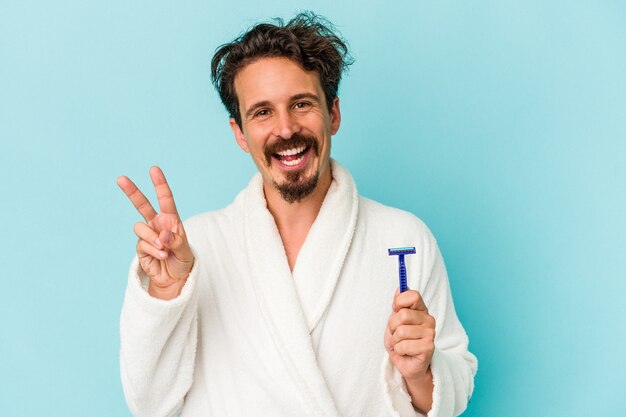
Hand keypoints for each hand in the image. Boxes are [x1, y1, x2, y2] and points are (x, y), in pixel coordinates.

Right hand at [117, 166, 193, 299]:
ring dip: (152, 238)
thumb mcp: (185, 250)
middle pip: (142, 205)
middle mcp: (157, 224)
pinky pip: (142, 244)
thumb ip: (176, 241)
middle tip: (121, 179)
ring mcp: (148, 235)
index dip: (160, 184)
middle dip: (132, 191)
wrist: (174, 278)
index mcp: (171, 219)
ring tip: (164, 249)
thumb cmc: (182, 260)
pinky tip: (161, 257)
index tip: (154, 169)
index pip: (165, 198)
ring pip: (140, 228)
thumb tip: (162, 235)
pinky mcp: (141, 247)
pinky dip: (153, 251)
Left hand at [384, 289, 435, 381]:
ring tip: (401, 344)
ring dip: (395, 340)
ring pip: (401, 331)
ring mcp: (430, 333)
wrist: (408, 364)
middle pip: (402, 315)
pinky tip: (405, 352)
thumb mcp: (395, 321)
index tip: (396, 310)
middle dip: (392, 326)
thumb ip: (398, 306)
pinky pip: (403, 345)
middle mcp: (428, 319)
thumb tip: (399, 288)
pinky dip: (399, 350)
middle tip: (396, 334)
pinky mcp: (429, 347)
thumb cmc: (401, 341)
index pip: (412, 295)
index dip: (399, 302)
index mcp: (421, 310)